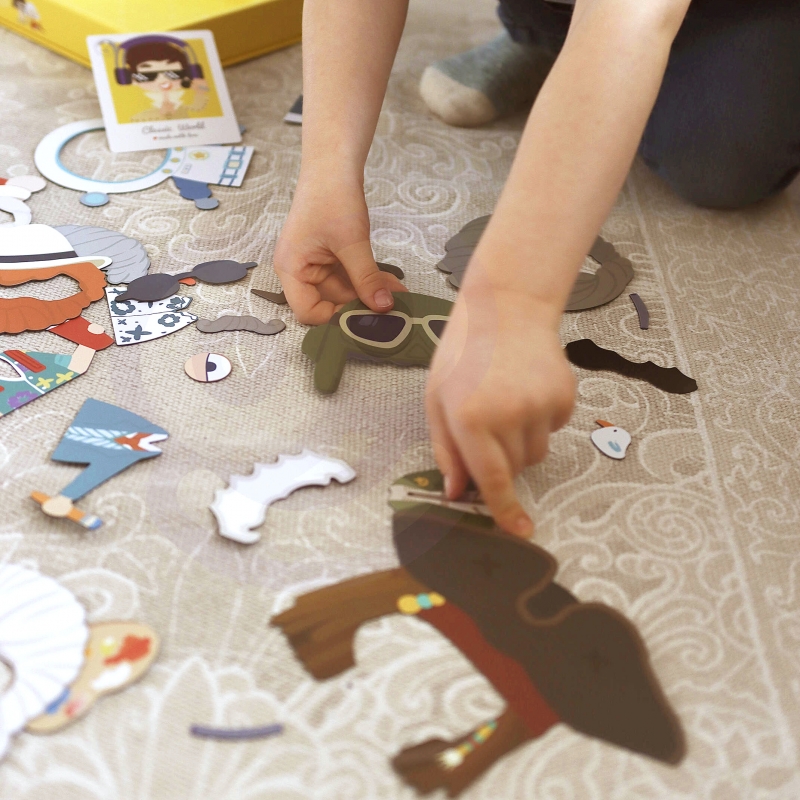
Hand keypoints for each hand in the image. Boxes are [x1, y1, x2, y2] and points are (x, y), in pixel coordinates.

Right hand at [274, 172, 405, 324]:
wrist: (334, 165)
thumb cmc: (332, 197)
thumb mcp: (352, 242)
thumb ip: (366, 278)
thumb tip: (383, 307)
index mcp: (292, 269)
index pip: (308, 312)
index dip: (335, 318)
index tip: (365, 316)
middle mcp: (300, 271)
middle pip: (329, 304)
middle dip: (360, 305)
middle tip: (392, 309)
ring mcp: (316, 265)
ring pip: (344, 292)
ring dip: (369, 293)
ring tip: (398, 295)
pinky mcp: (331, 258)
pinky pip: (350, 278)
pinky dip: (368, 281)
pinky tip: (390, 283)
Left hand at [425, 280, 574, 536]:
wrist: (507, 307)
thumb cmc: (462, 354)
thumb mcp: (436, 399)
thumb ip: (446, 449)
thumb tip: (457, 492)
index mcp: (470, 418)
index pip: (491, 478)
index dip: (504, 510)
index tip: (519, 531)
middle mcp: (509, 416)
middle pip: (514, 470)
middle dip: (499, 460)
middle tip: (486, 422)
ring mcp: (541, 406)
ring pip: (536, 454)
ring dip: (520, 442)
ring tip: (506, 400)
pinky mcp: (565, 397)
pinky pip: (553, 430)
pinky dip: (540, 420)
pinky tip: (526, 389)